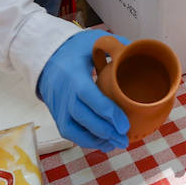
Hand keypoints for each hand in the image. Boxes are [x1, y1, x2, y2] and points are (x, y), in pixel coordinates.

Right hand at [37, 30, 130, 151]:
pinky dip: (86, 140)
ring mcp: (58, 106)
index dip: (108, 113)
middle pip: (83, 118)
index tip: (125, 125)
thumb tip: (138, 52)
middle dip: (105, 132)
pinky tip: (103, 142)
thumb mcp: (94, 40)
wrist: (46, 56)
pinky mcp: (57, 114)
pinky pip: (69, 133)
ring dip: (96, 140)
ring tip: (116, 144)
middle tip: (125, 139)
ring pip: (74, 130)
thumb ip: (116, 46)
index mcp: (75, 75)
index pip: (91, 97)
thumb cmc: (75, 49)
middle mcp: (64, 94)